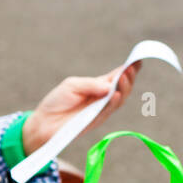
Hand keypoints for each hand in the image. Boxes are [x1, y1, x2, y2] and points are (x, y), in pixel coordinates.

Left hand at [22, 63, 139, 155]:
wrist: (44, 121)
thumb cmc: (57, 101)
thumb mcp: (72, 85)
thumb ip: (90, 84)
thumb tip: (109, 86)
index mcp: (99, 85)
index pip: (117, 76)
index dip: (128, 69)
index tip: (137, 60)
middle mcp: (103, 97)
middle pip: (123, 88)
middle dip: (129, 78)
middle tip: (131, 68)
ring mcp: (101, 110)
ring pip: (119, 100)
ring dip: (123, 88)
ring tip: (124, 77)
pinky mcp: (96, 121)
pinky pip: (108, 111)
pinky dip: (113, 103)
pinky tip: (115, 94)